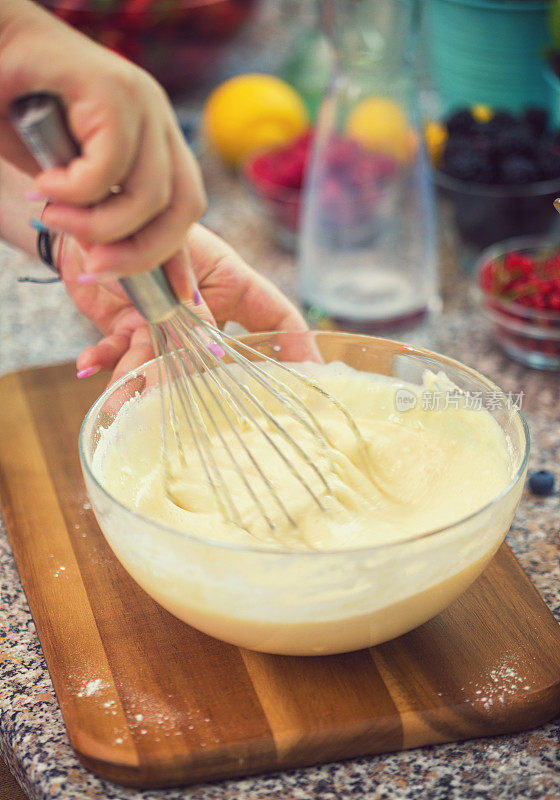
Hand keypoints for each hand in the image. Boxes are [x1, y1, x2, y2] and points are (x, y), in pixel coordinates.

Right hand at [0, 0, 205, 283]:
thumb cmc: (16, 110)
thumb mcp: (66, 179)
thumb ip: (97, 213)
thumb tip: (112, 263)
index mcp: (155, 140)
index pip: (185, 204)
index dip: (180, 256)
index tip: (176, 297)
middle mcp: (158, 119)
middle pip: (183, 206)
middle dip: (141, 254)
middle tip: (93, 269)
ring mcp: (142, 101)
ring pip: (150, 194)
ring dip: (97, 225)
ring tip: (54, 218)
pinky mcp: (112, 88)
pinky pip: (111, 168)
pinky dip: (76, 192)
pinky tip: (45, 186)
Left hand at [58, 224, 307, 384]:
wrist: (90, 211)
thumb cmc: (145, 214)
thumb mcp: (177, 247)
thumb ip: (189, 289)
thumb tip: (204, 341)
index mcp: (229, 284)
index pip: (275, 317)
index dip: (296, 345)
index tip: (312, 375)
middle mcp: (202, 311)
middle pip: (217, 357)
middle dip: (207, 386)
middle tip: (208, 415)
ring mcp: (167, 324)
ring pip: (163, 363)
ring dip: (140, 380)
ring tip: (121, 398)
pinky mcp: (128, 329)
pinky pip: (118, 353)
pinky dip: (104, 359)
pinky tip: (87, 366)